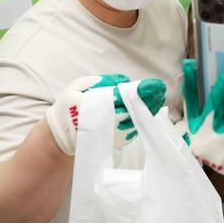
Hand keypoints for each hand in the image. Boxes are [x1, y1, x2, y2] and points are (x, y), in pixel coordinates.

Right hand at [45, 75, 165, 155]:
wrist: (62, 134)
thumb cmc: (68, 106)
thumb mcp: (77, 86)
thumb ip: (100, 81)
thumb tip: (124, 81)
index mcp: (93, 105)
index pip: (122, 97)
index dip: (140, 91)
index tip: (154, 85)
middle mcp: (104, 122)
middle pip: (133, 109)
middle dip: (149, 98)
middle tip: (161, 89)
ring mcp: (111, 134)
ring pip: (136, 120)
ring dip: (149, 108)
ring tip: (159, 96)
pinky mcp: (116, 141)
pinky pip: (134, 129)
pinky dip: (143, 118)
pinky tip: (151, 108)